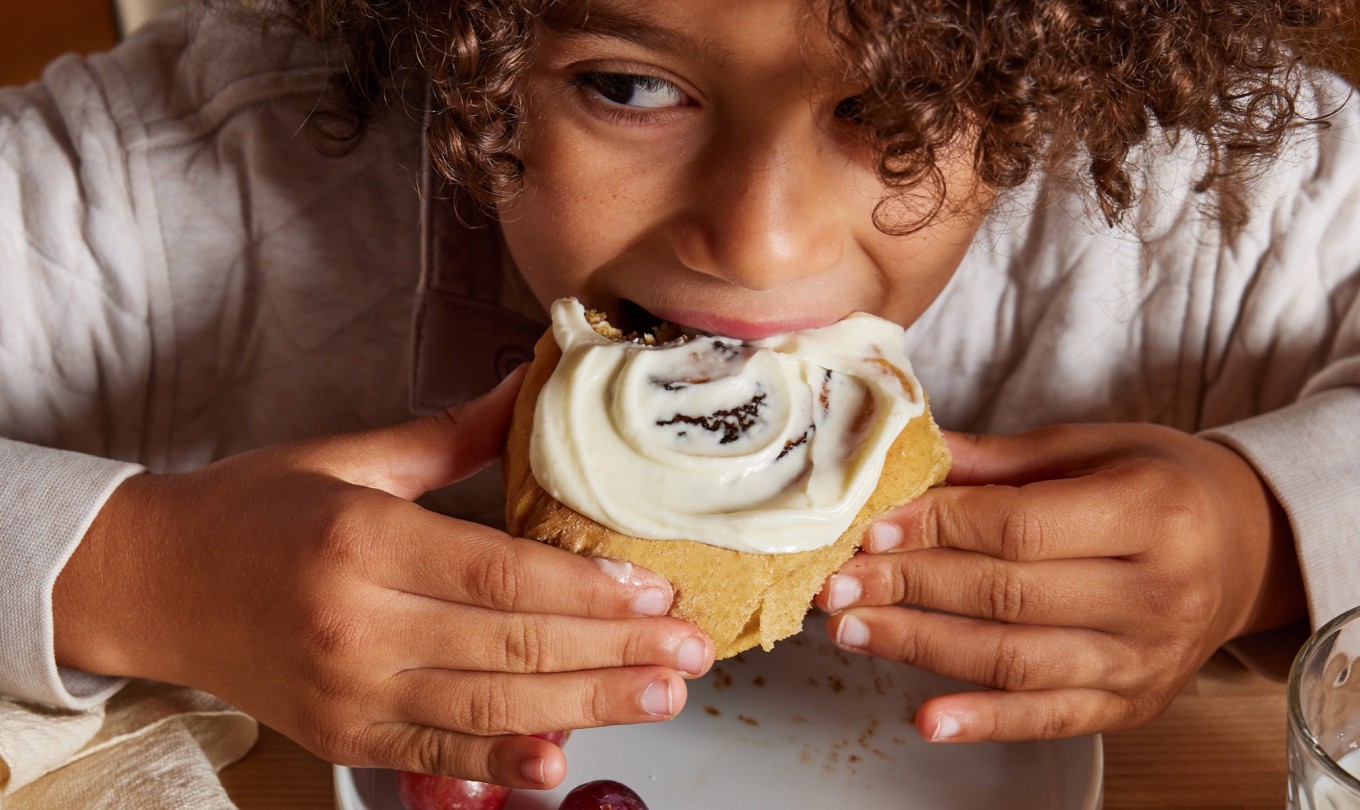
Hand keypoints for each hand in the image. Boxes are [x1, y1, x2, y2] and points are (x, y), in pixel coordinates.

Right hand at [53, 370, 713, 787]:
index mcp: (362, 541)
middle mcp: (356, 626)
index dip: (589, 590)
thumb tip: (529, 387)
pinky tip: (560, 763)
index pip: (500, 575)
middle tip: (691, 649)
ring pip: (490, 710)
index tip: (658, 590)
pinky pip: (437, 758)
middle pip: (512, 648)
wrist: (148, 584)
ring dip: (588, 707)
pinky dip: (501, 766)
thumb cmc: (251, 509)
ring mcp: (349, 694)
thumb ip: (451, 435)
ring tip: (663, 695)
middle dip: (615, 651)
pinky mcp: (344, 737)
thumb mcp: (346, 455)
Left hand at [814, 424, 1304, 742]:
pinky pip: (1049, 717)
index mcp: (1152, 512)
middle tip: (839, 580)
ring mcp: (1147, 659)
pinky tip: (926, 718)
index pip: (1019, 528)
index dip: (937, 527)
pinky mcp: (1133, 704)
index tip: (873, 524)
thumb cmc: (1162, 485)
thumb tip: (912, 452)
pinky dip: (984, 721)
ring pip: (1014, 658)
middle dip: (908, 586)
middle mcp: (1158, 593)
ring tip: (851, 629)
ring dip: (920, 646)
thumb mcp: (1094, 447)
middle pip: (1006, 595)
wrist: (1246, 546)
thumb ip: (1001, 460)